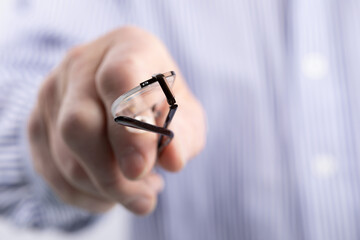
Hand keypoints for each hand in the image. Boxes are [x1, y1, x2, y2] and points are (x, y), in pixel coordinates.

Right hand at [27, 26, 205, 214]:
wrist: (124, 95)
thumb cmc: (160, 104)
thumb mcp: (185, 115)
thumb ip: (184, 136)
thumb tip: (173, 161)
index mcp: (126, 48)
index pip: (117, 80)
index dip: (129, 130)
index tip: (141, 170)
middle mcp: (82, 63)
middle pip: (79, 123)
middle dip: (112, 176)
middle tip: (145, 199)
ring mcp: (53, 91)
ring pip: (65, 156)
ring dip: (104, 190)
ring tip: (137, 194)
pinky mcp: (38, 120)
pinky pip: (54, 172)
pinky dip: (86, 195)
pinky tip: (112, 193)